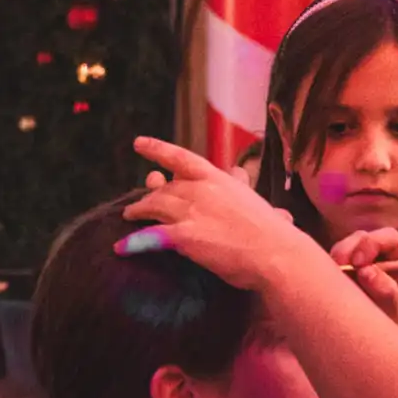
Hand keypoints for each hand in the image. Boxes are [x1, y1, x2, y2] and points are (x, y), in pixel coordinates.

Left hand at [124, 139, 305, 292]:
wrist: (276, 254)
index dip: (157, 149)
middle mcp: (201, 190)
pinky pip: (151, 237)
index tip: (139, 143)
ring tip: (129, 216)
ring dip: (139, 210)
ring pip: (155, 206)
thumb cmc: (272, 232)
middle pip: (165, 188)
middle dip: (150, 192)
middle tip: (139, 201)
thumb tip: (239, 173)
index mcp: (218, 179)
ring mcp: (192, 212)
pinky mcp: (186, 237)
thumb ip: (240, 185)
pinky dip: (134, 242)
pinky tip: (121, 247)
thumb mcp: (255, 199)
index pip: (181, 159)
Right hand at [329, 228, 397, 330]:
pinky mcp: (339, 275)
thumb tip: (369, 272)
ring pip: (342, 249)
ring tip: (330, 279)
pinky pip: (328, 264)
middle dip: (348, 248)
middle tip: (338, 266)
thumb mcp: (397, 320)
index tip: (359, 262)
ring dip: (334, 259)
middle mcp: (379, 260)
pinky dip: (323, 270)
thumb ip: (389, 296)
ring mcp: (357, 266)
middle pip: (362, 238)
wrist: (375, 349)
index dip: (373, 243)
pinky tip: (322, 285)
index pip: (389, 239)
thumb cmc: (393, 332)